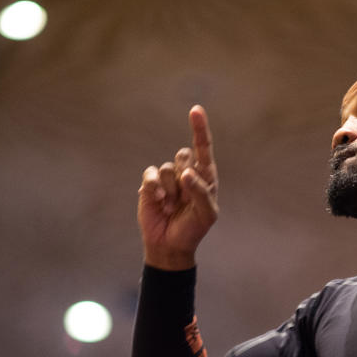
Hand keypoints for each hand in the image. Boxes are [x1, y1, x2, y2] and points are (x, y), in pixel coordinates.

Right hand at [138, 105, 218, 269]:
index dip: (200, 128)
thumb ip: (200, 192)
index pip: (204, 148)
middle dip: (184, 178)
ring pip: (167, 168)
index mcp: (205, 176)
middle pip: (184, 155)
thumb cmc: (193, 228)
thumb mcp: (206, 214)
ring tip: (172, 207)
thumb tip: (186, 173)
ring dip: (170, 190)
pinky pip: (151, 174)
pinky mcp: (150, 184)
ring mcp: (168, 178)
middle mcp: (187, 172)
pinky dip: (154, 188)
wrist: (169, 245)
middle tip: (184, 201)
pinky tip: (159, 202)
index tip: (196, 110)